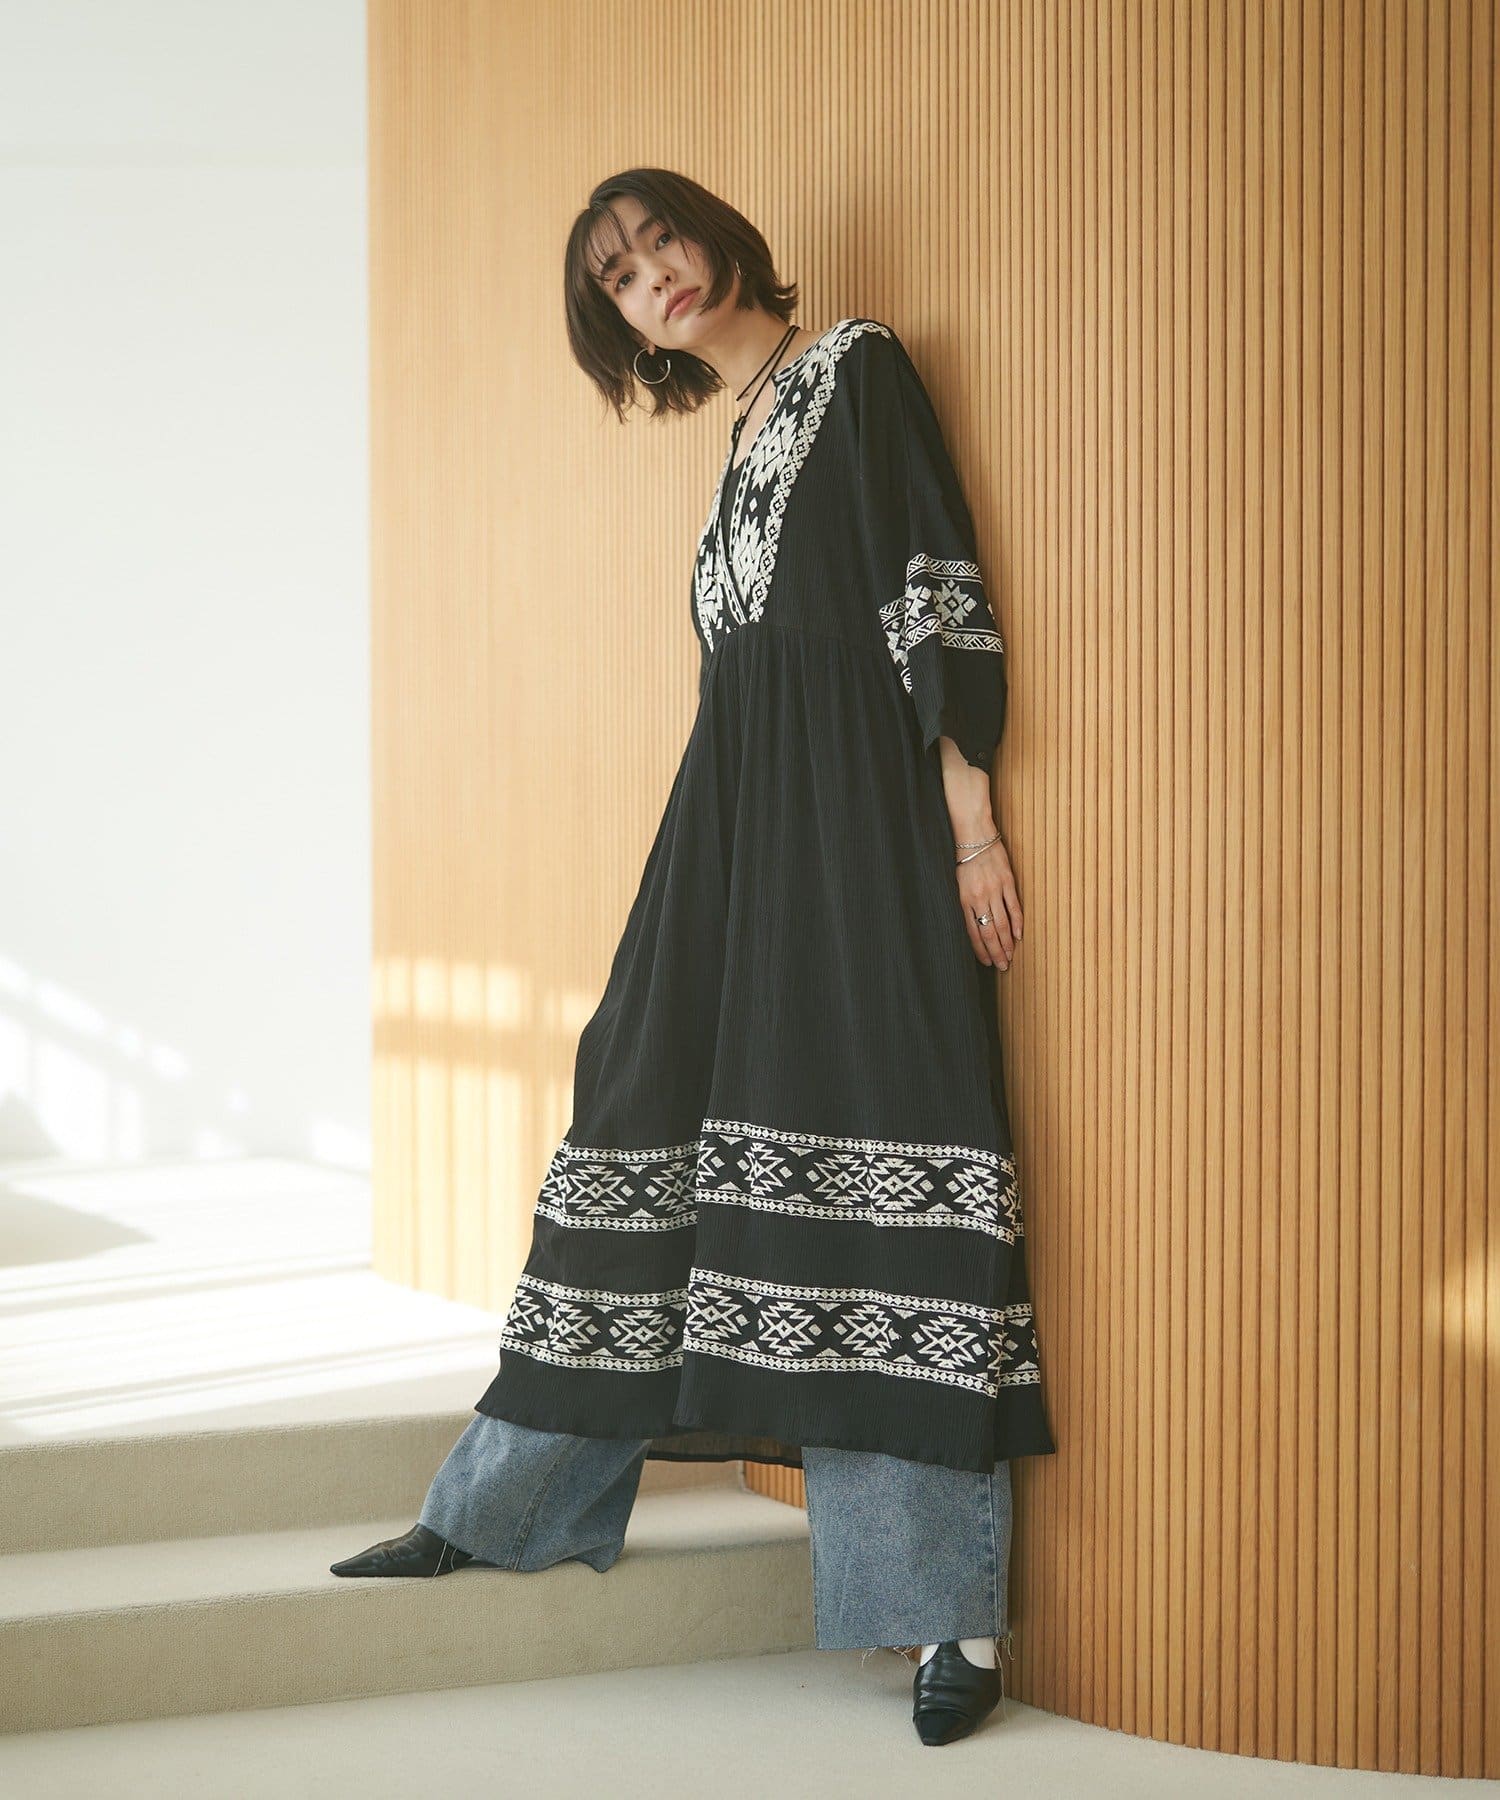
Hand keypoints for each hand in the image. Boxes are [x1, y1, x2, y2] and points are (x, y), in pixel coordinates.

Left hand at [955, 834, 1021, 967]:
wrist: (975, 835)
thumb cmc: (965, 860)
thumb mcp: (959, 885)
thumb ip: (967, 905)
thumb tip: (976, 925)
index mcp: (965, 900)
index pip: (973, 932)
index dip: (980, 950)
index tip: (986, 963)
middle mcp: (980, 897)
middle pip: (989, 931)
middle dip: (996, 952)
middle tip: (1002, 966)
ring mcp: (995, 890)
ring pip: (1002, 923)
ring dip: (1007, 943)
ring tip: (1010, 956)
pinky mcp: (1008, 881)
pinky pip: (1014, 906)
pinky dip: (1017, 923)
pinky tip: (1019, 935)